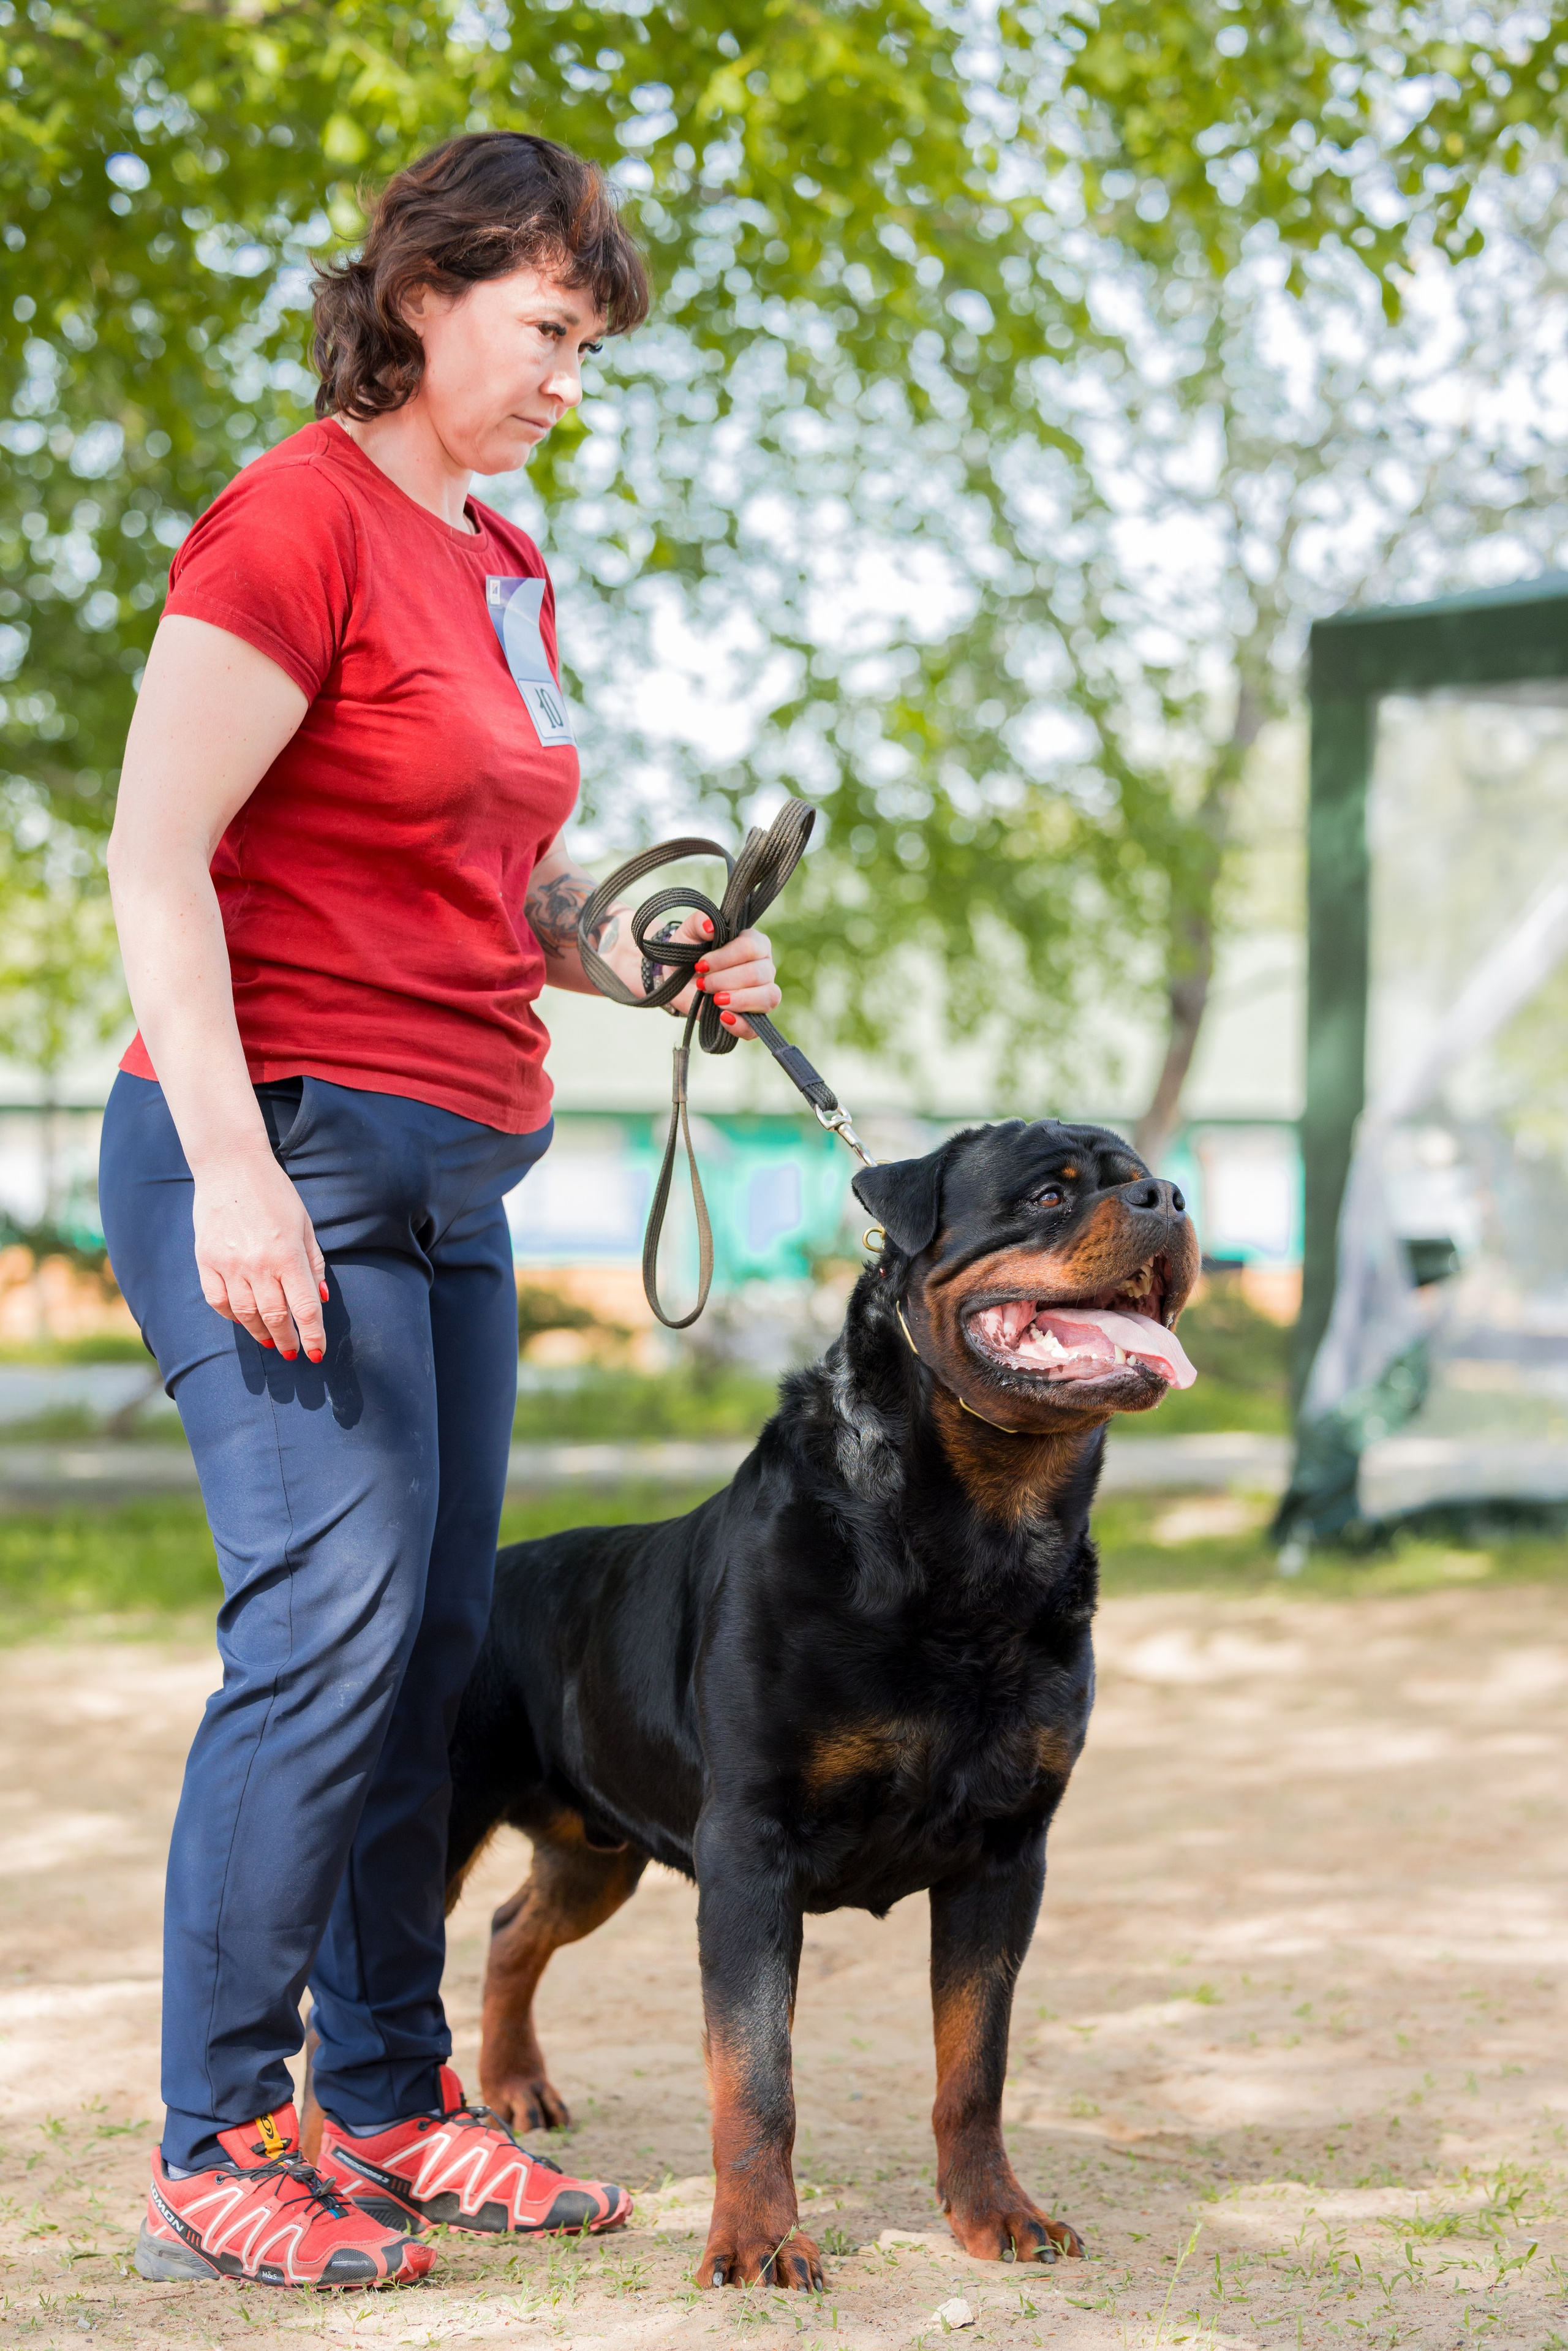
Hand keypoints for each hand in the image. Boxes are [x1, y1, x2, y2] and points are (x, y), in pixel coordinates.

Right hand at [190, 1147, 328, 1360]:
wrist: (231, 1167)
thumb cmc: (275, 1194)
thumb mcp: (305, 1225)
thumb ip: (314, 1263)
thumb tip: (321, 1299)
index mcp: (288, 1255)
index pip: (305, 1308)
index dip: (313, 1335)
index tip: (316, 1353)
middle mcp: (259, 1264)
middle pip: (276, 1317)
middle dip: (288, 1340)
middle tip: (293, 1353)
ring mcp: (229, 1264)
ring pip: (246, 1314)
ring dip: (261, 1333)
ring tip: (271, 1341)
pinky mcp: (206, 1260)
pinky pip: (218, 1301)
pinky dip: (232, 1315)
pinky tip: (243, 1319)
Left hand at [670, 912, 779, 1038]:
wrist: (676, 976)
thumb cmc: (688, 951)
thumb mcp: (689, 932)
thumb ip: (700, 922)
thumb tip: (710, 927)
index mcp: (754, 943)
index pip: (751, 948)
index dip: (725, 958)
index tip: (701, 965)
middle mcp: (764, 967)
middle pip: (759, 974)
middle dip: (725, 980)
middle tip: (703, 982)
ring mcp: (761, 993)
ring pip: (767, 997)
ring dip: (737, 1000)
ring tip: (715, 999)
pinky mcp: (751, 1017)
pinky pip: (757, 1028)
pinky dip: (741, 1025)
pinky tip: (723, 1018)